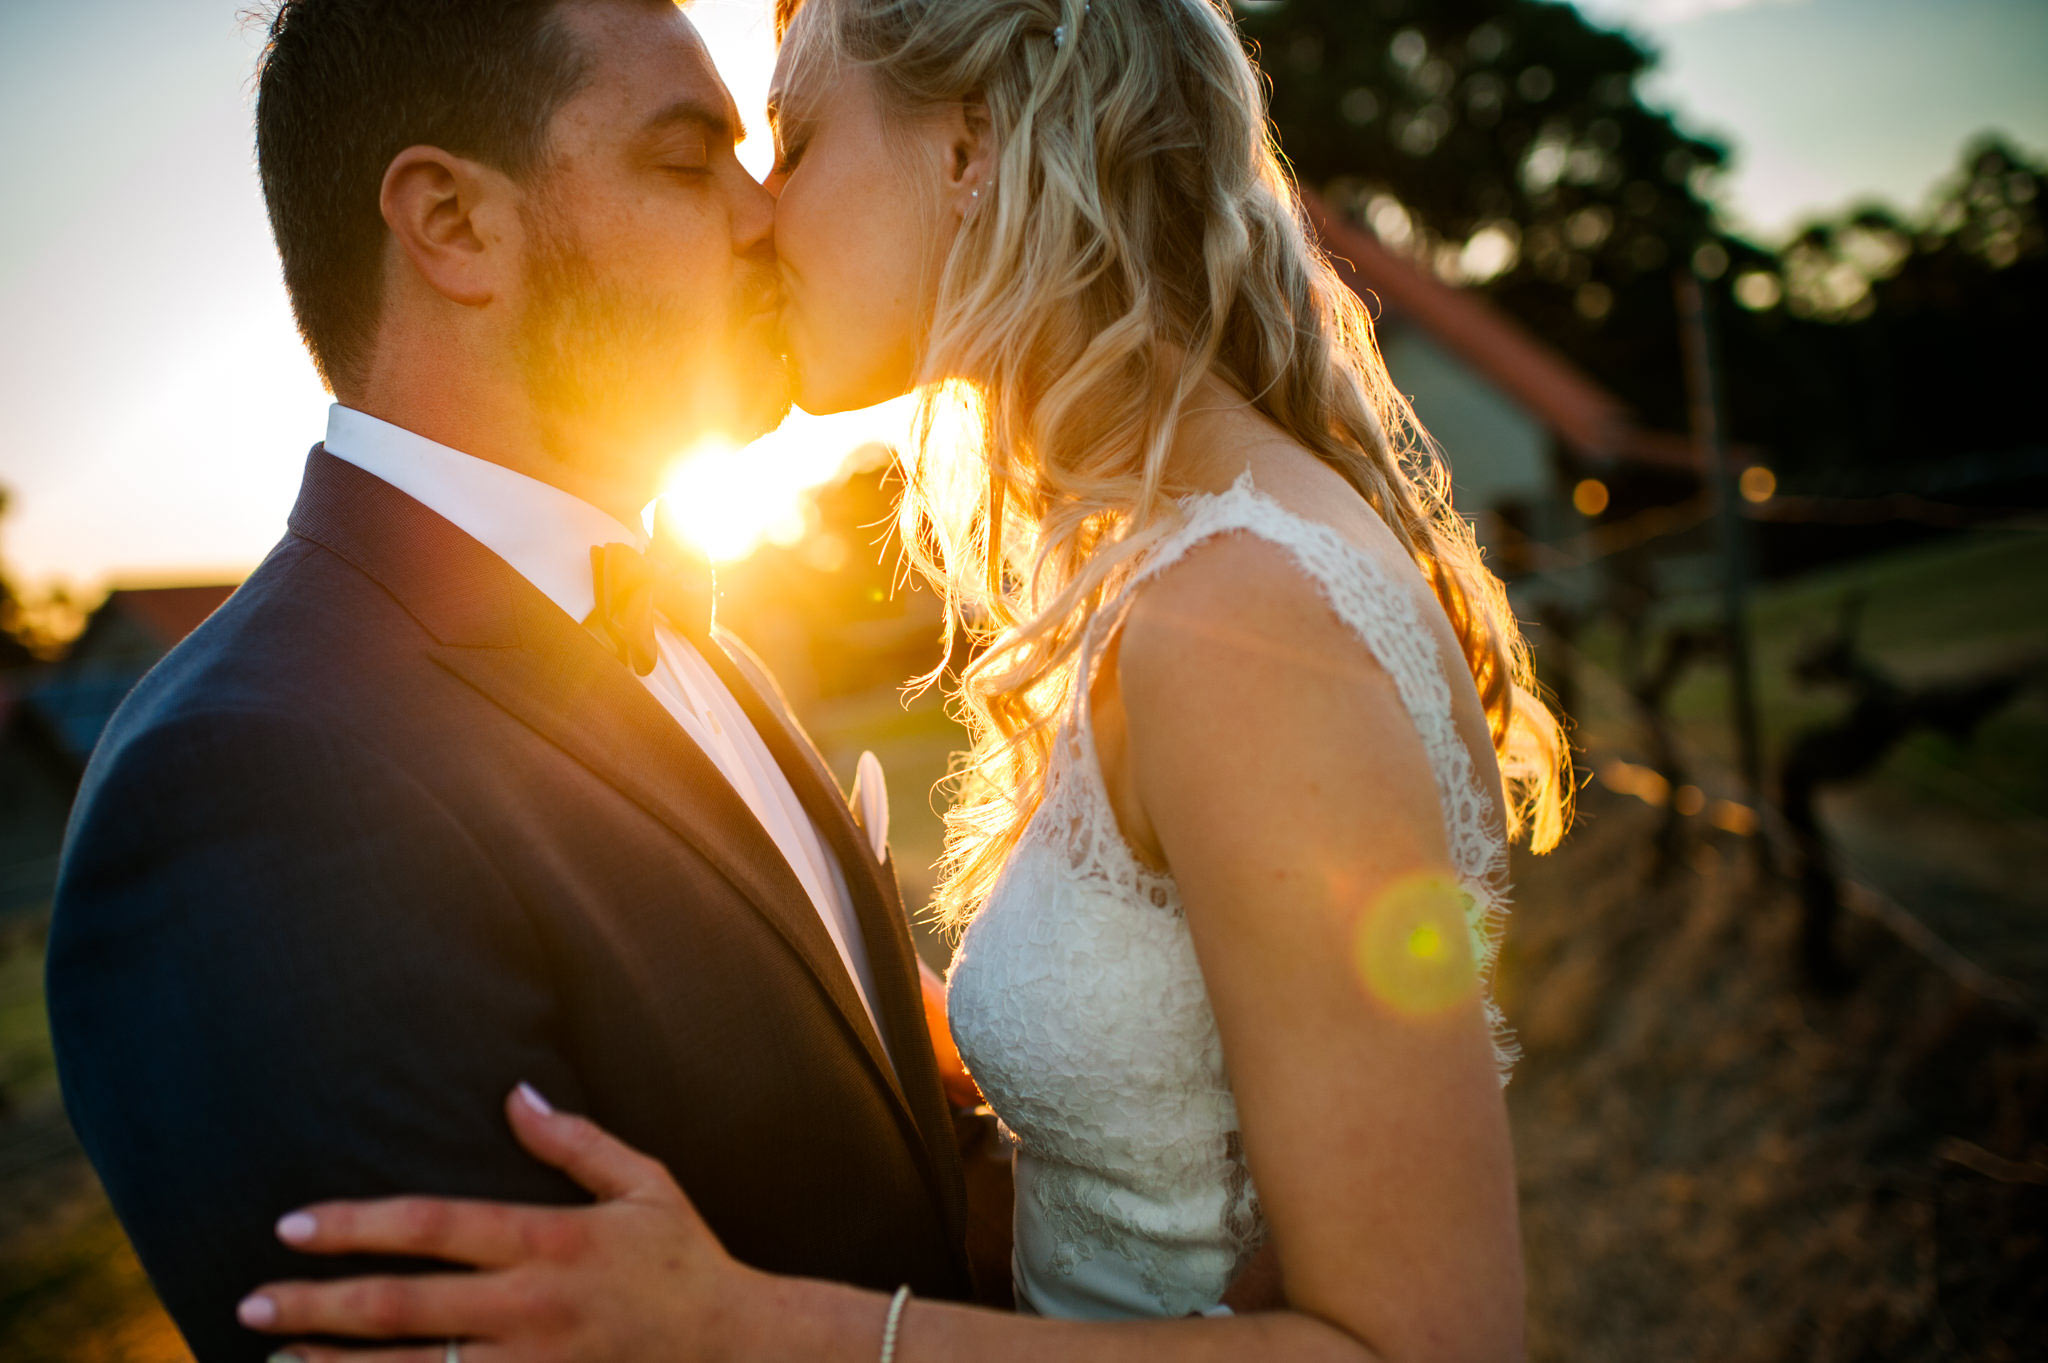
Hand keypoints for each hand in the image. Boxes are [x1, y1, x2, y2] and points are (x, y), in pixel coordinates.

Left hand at [238, 1084, 762, 1361]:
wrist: (743, 1351)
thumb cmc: (687, 1262)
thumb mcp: (645, 1185)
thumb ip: (574, 1142)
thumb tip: (514, 1093)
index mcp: (550, 1241)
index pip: (431, 1226)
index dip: (354, 1226)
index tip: (291, 1227)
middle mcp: (530, 1307)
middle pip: (401, 1307)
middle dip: (316, 1306)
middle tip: (249, 1304)